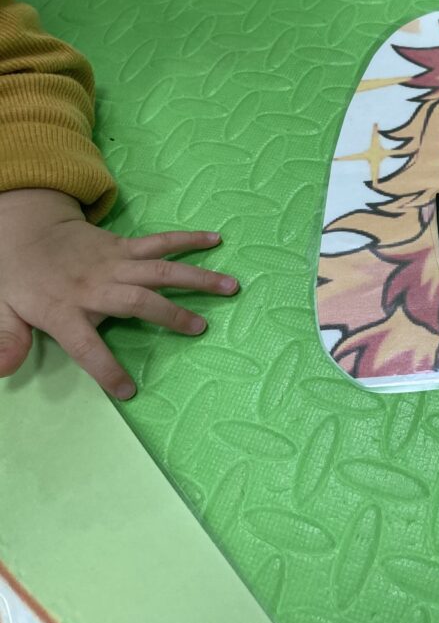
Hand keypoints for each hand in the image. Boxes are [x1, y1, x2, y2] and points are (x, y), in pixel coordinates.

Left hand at [0, 189, 238, 398]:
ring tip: (231, 286)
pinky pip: (159, 242)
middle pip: (136, 301)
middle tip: (201, 329)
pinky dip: (188, 240)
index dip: (106, 369)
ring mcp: (113, 263)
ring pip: (159, 270)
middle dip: (169, 314)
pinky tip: (215, 240)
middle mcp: (95, 286)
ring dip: (196, 278)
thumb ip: (4, 341)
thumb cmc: (18, 280)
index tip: (129, 390)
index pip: (86, 346)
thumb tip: (0, 371)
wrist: (25, 231)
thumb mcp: (0, 312)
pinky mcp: (124, 246)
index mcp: (64, 310)